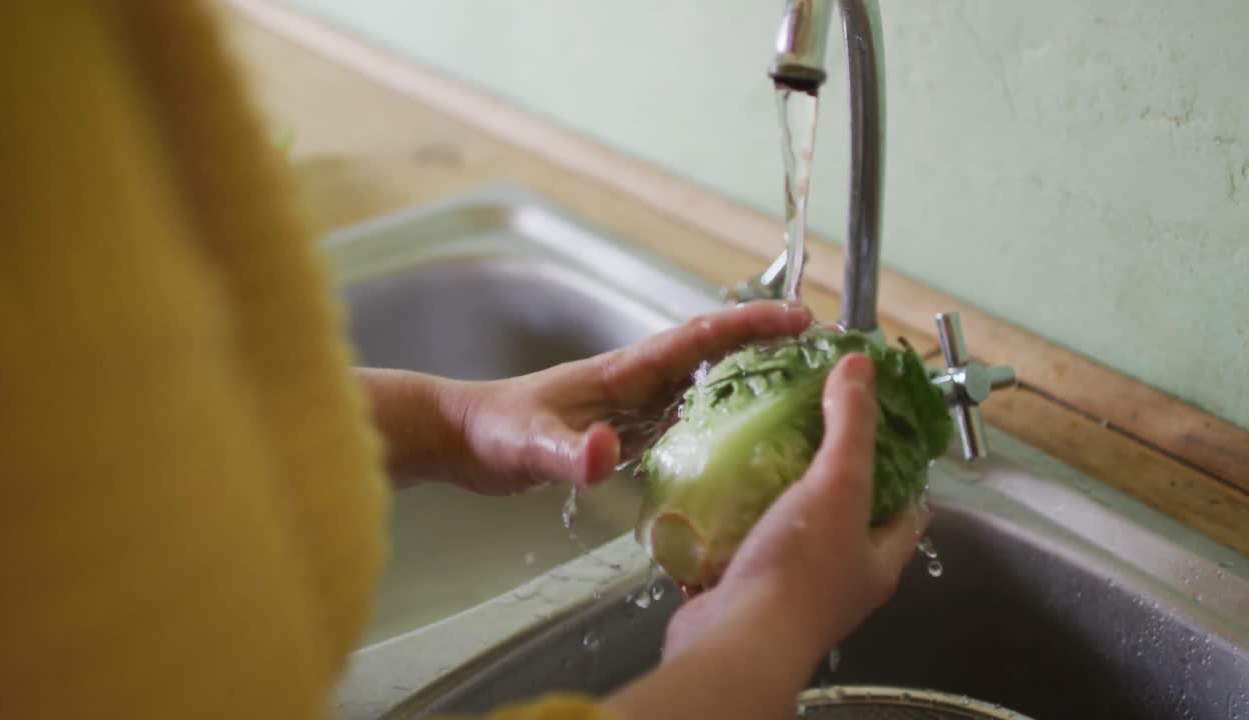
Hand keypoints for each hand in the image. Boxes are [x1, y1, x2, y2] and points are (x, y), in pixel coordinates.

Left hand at [452, 301, 813, 494]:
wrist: (463, 439)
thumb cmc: (493, 432)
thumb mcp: (528, 446)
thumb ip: (567, 452)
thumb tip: (605, 453)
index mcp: (623, 373)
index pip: (696, 339)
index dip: (747, 326)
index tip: (796, 318)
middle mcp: (636, 384)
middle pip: (713, 355)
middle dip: (766, 344)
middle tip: (822, 349)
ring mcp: (633, 407)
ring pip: (704, 386)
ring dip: (750, 380)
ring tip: (802, 388)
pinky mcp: (625, 433)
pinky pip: (685, 420)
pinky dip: (720, 420)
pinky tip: (744, 443)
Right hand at [661, 353, 926, 659]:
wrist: (736, 639)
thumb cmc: (799, 572)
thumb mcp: (838, 484)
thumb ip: (850, 425)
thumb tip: (861, 367)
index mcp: (876, 561)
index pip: (907, 511)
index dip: (902, 473)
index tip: (883, 434)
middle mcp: (839, 580)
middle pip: (844, 520)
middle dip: (828, 481)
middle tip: (809, 435)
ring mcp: (789, 589)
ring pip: (789, 534)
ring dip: (773, 501)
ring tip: (758, 455)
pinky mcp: (743, 592)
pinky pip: (739, 550)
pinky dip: (728, 525)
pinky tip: (715, 494)